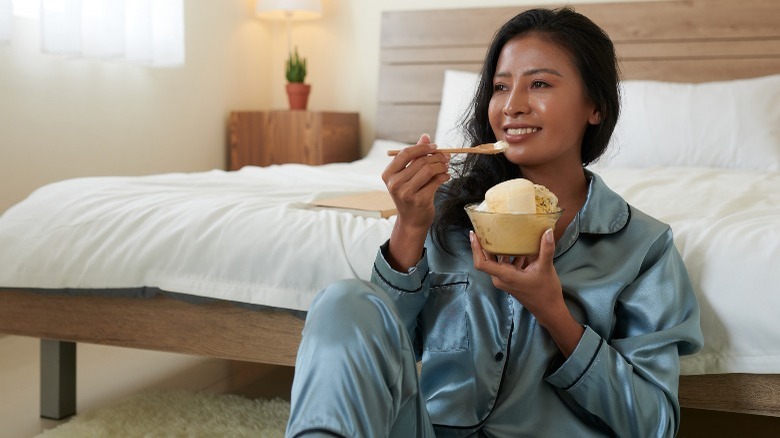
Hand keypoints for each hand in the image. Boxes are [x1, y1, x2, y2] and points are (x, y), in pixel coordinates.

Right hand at [382, 134, 449, 269]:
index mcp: (388, 175)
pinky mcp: (420, 200)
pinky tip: (446, 176)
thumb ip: (415, 156)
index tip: (435, 147)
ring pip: (429, 170)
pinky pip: (436, 181)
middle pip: (420, 161)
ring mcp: (406, 193)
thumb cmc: (410, 195)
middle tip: (446, 157)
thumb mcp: (408, 175)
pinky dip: (444, 176)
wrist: (411, 221)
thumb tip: (425, 136)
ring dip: (441, 165)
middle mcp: (394, 184)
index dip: (422, 148)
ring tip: (446, 166)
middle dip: (436, 157)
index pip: (405, 153)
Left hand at [471, 228, 583, 355]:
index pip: (481, 263)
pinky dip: (508, 256)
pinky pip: (504, 265)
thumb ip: (546, 249)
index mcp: (505, 276)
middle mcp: (500, 279)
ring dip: (499, 249)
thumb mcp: (546, 268)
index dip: (475, 248)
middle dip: (485, 244)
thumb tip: (548, 230)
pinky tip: (519, 247)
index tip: (473, 234)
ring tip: (502, 233)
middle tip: (486, 228)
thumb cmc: (546, 291)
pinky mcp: (510, 281)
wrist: (549, 309)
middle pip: (487, 259)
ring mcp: (504, 281)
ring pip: (496, 262)